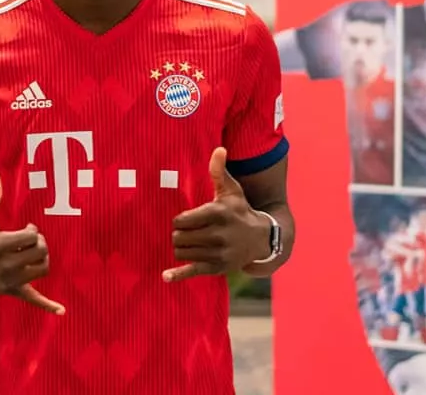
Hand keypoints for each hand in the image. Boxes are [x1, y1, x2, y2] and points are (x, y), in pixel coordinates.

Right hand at [0, 173, 64, 314]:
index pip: (31, 236)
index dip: (34, 230)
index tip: (29, 228)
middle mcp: (5, 264)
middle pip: (41, 252)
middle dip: (41, 242)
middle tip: (34, 240)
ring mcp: (9, 280)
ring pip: (42, 270)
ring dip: (43, 259)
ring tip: (35, 253)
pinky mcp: (11, 291)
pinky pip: (32, 300)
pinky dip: (47, 305)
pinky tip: (61, 311)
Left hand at [163, 147, 268, 282]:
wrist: (260, 239)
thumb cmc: (239, 210)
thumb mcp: (231, 190)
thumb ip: (219, 171)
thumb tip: (219, 149)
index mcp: (217, 214)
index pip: (181, 220)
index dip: (179, 220)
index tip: (186, 219)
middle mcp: (217, 235)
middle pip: (178, 237)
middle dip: (179, 234)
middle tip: (187, 232)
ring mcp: (217, 254)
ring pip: (181, 252)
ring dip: (181, 248)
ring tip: (190, 243)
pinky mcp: (217, 269)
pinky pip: (191, 272)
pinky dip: (177, 275)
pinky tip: (165, 276)